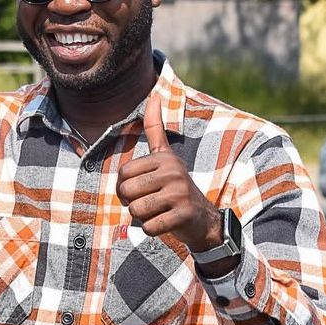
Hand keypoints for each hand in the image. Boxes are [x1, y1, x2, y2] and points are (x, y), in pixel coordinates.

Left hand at [116, 93, 222, 252]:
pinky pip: (148, 227)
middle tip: (151, 203)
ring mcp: (179, 193)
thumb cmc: (176, 187)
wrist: (203, 219)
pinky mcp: (183, 214)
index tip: (142, 190)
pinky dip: (152, 230)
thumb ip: (156, 128)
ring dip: (142, 217)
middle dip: (132, 203)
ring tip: (159, 212)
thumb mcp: (166, 156)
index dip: (125, 188)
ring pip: (136, 210)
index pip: (122, 174)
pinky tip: (166, 223)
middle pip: (127, 191)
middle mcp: (173, 172)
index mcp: (164, 158)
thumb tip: (154, 94)